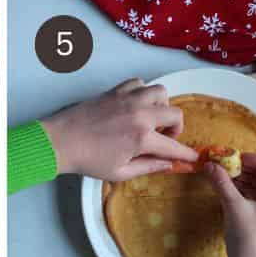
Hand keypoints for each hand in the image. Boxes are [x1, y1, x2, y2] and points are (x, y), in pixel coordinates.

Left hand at [42, 79, 198, 179]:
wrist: (61, 141)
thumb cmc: (88, 160)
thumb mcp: (120, 173)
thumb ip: (148, 167)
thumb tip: (168, 165)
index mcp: (142, 138)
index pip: (173, 147)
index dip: (186, 154)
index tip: (193, 157)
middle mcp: (140, 114)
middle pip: (175, 113)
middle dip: (176, 128)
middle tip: (165, 138)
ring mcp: (129, 98)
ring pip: (161, 92)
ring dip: (162, 106)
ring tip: (151, 118)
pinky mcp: (116, 90)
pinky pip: (140, 83)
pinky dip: (143, 92)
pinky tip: (136, 105)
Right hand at [205, 153, 255, 256]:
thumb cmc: (247, 239)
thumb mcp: (234, 206)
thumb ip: (222, 182)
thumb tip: (209, 164)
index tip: (238, 157)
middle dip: (248, 170)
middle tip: (228, 165)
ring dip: (245, 180)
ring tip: (226, 175)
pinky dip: (245, 192)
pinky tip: (229, 188)